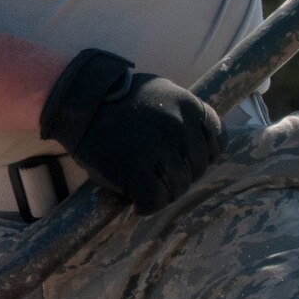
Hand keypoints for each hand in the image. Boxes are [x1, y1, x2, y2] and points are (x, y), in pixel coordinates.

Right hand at [40, 49, 223, 212]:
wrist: (81, 102)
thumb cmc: (119, 100)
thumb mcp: (162, 93)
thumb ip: (184, 115)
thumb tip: (200, 142)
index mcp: (190, 107)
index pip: (217, 142)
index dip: (201, 156)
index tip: (183, 160)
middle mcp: (180, 128)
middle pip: (197, 169)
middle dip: (179, 176)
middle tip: (156, 174)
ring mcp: (159, 150)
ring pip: (177, 188)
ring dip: (162, 192)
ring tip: (143, 186)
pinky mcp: (136, 170)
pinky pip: (154, 200)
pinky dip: (146, 205)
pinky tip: (136, 200)